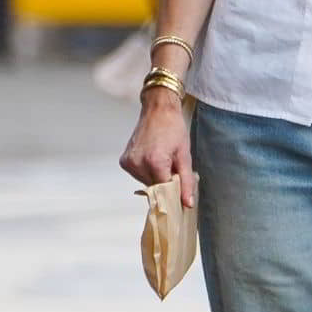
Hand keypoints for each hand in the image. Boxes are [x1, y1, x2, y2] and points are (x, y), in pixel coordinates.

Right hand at [119, 92, 195, 207]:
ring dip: (156, 177)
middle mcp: (138, 164)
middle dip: (166, 183)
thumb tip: (187, 203)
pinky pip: (138, 175)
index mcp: (155, 162)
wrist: (158, 109)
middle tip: (172, 167)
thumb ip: (186, 181)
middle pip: (155, 188)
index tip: (180, 193)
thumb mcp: (184, 155)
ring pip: (146, 183)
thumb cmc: (173, 127)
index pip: (165, 191)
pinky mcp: (124, 161)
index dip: (174, 192)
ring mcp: (129, 163)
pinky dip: (147, 171)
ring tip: (162, 159)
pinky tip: (152, 157)